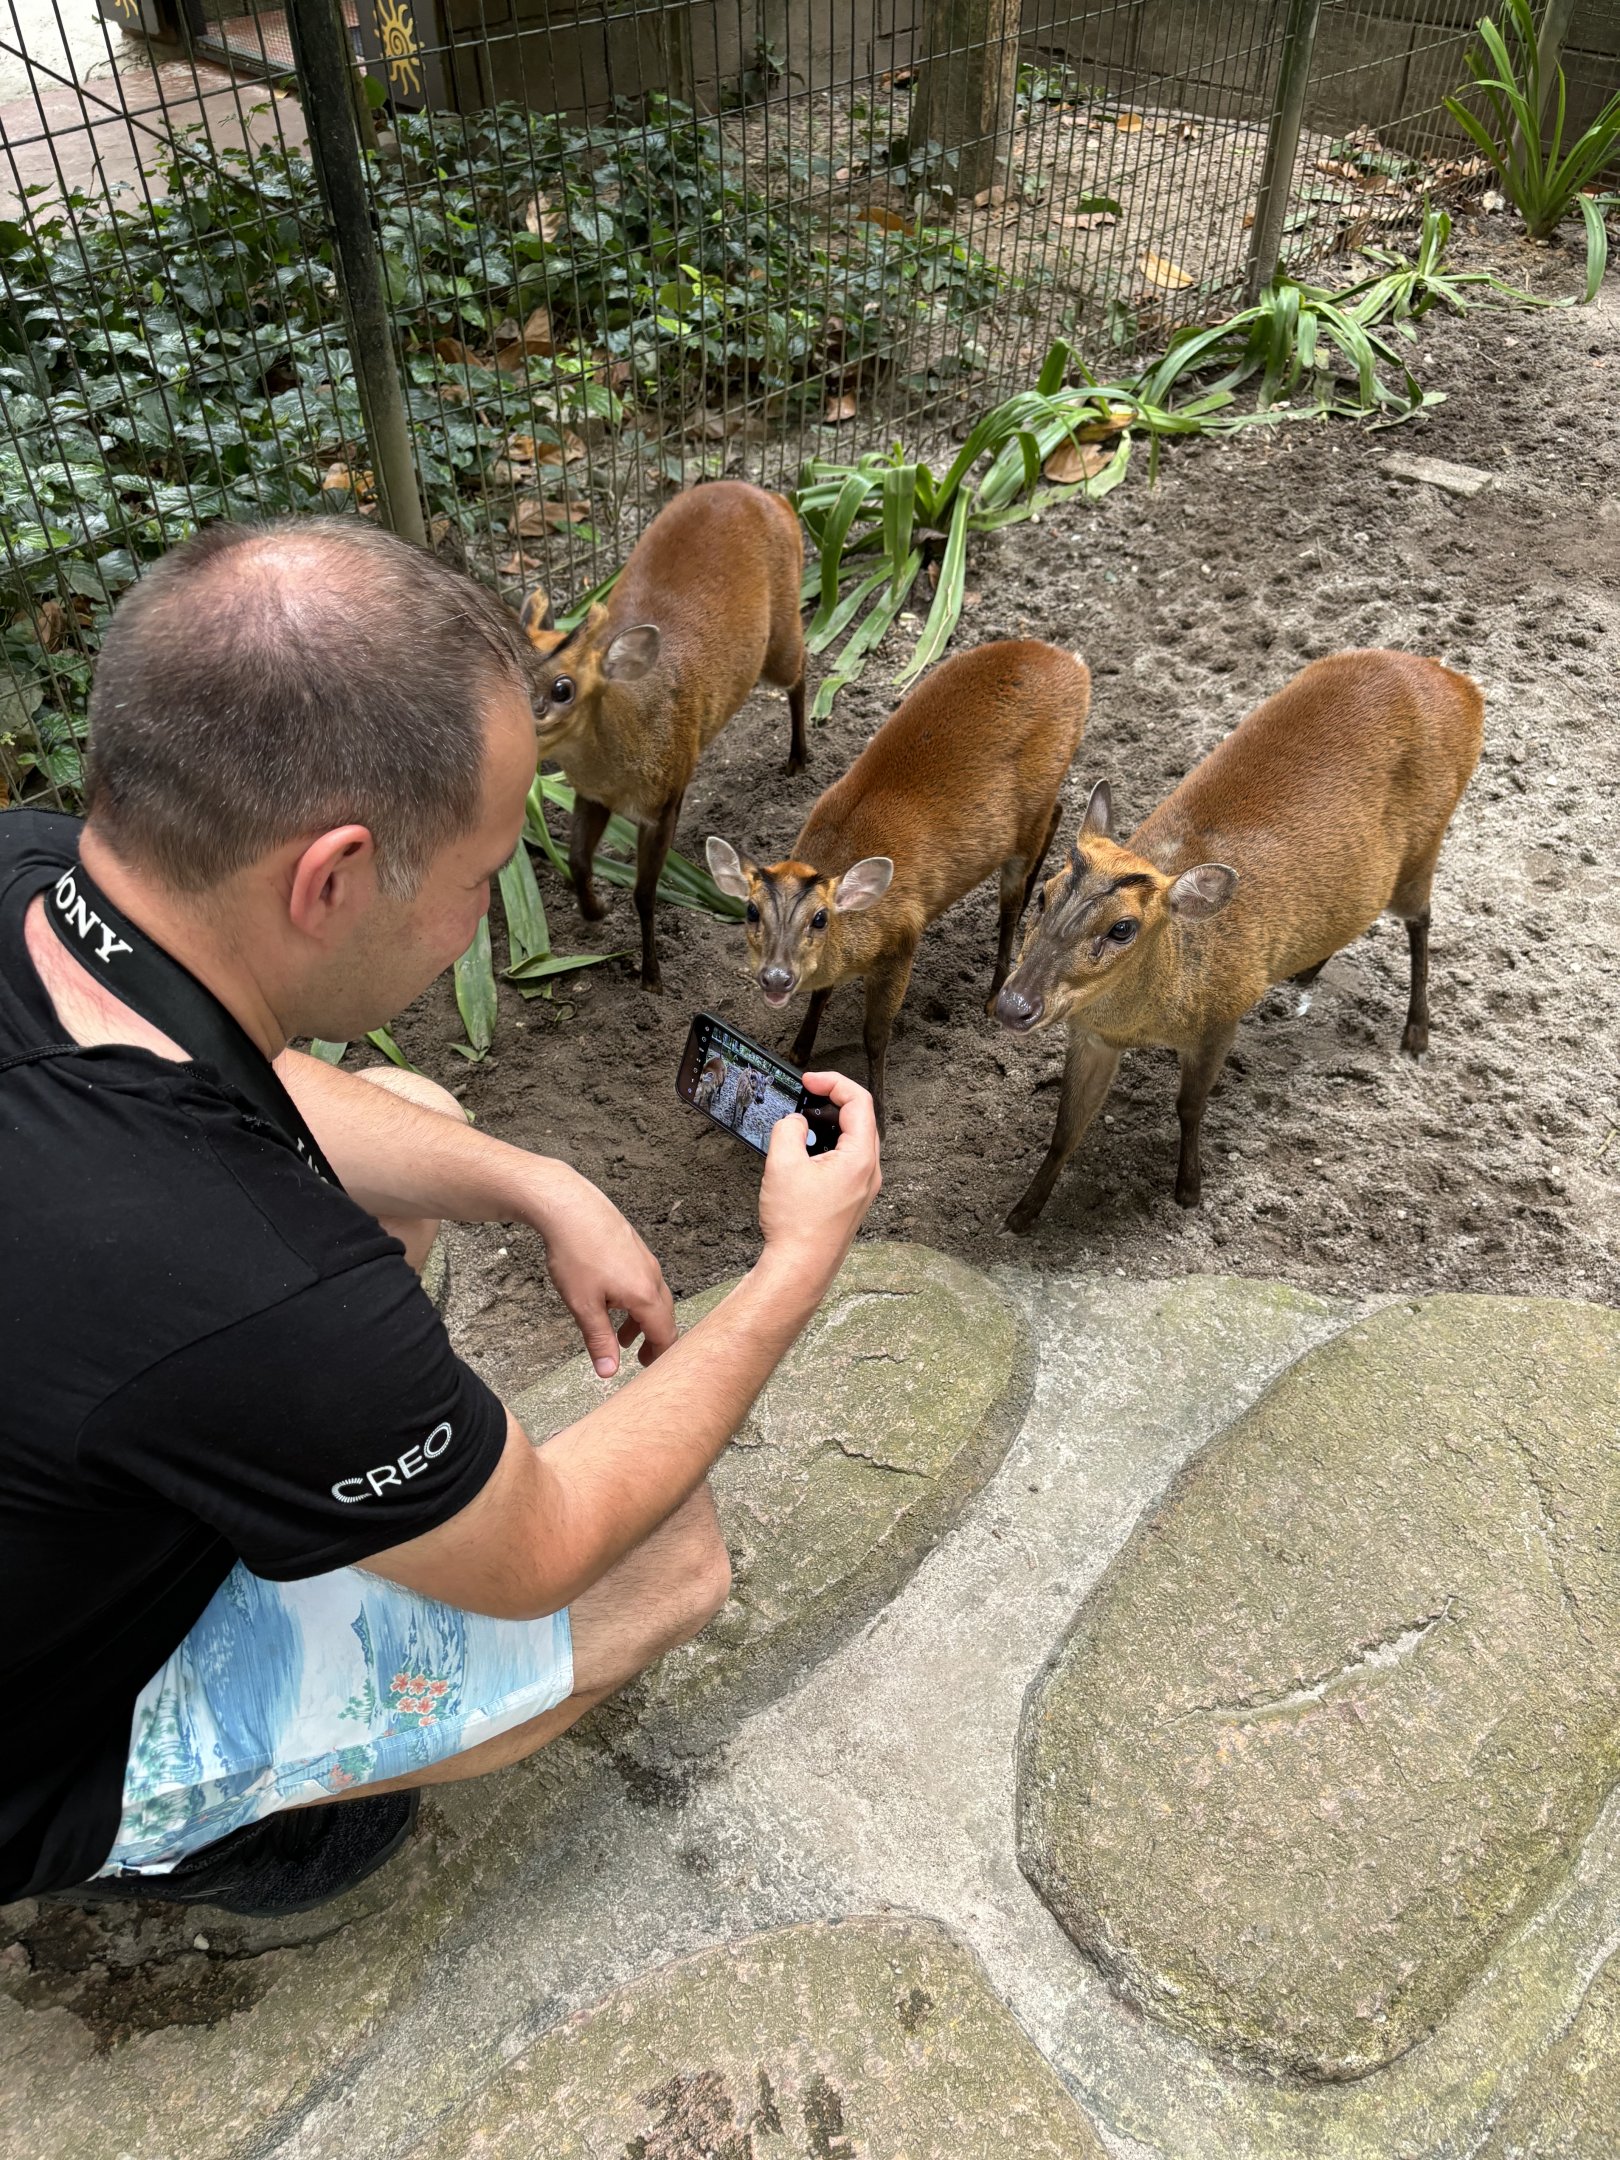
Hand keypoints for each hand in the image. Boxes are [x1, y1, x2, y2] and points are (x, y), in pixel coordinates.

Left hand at [531, 1167, 676, 1377]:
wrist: (569, 1206)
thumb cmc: (576, 1252)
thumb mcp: (584, 1305)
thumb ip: (599, 1340)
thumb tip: (608, 1372)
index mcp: (645, 1294)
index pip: (665, 1334)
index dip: (660, 1356)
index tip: (651, 1370)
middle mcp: (652, 1276)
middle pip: (664, 1316)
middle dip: (653, 1340)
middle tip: (641, 1359)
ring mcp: (644, 1260)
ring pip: (652, 1298)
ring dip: (641, 1320)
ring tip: (621, 1336)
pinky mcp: (634, 1248)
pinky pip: (643, 1281)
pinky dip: (634, 1300)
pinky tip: (611, 1300)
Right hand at [756, 1070, 881, 1301]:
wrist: (800, 1267)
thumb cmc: (796, 1225)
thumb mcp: (782, 1164)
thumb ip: (789, 1130)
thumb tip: (795, 1122)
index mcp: (860, 1158)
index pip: (859, 1102)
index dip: (834, 1083)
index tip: (810, 1081)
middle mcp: (869, 1172)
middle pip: (861, 1119)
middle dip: (833, 1101)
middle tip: (807, 1096)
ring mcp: (864, 1187)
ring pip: (855, 1140)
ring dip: (831, 1124)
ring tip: (803, 1123)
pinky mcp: (853, 1199)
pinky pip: (848, 1160)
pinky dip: (830, 1146)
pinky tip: (806, 1152)